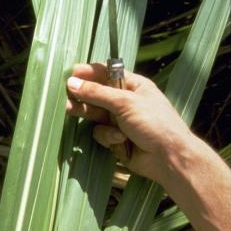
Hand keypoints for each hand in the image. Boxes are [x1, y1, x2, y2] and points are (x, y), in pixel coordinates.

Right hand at [66, 62, 193, 184]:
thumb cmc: (153, 122)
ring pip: (95, 115)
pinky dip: (108, 137)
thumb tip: (72, 82)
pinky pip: (101, 134)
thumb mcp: (125, 102)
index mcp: (133, 85)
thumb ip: (97, 93)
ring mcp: (120, 122)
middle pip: (97, 95)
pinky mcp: (116, 140)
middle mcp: (126, 102)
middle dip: (82, 95)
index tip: (71, 74)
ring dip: (88, 114)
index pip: (107, 74)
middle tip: (63, 94)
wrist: (167, 157)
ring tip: (69, 110)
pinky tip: (120, 141)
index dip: (89, 73)